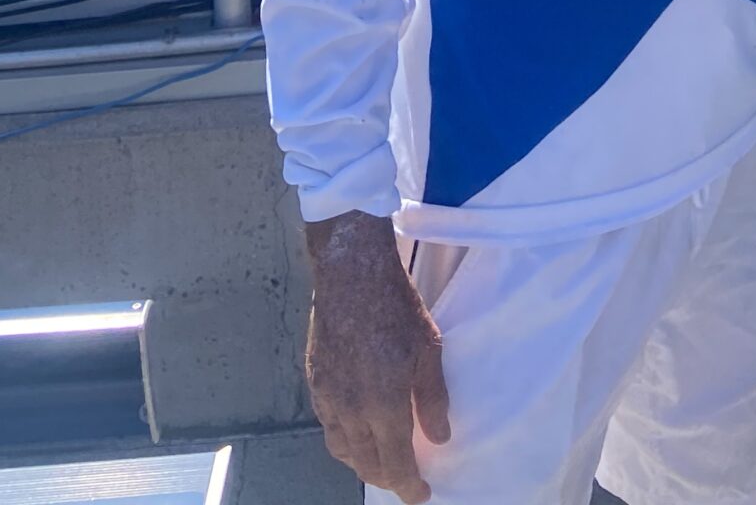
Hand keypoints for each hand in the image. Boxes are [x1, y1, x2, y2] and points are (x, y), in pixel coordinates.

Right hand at [304, 212, 450, 500]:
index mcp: (383, 406)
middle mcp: (351, 412)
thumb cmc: (396, 306)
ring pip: (343, 450)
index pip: (396, 465)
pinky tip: (357, 430)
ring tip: (382, 459)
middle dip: (388, 478)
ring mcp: (329, 399)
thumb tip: (440, 439)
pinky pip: (329, 427)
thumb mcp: (428, 348)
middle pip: (367, 464)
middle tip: (406, 478)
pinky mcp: (315, 383)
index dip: (409, 486)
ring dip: (364, 463)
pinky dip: (345, 440)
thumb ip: (432, 399)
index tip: (422, 494)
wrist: (350, 273)